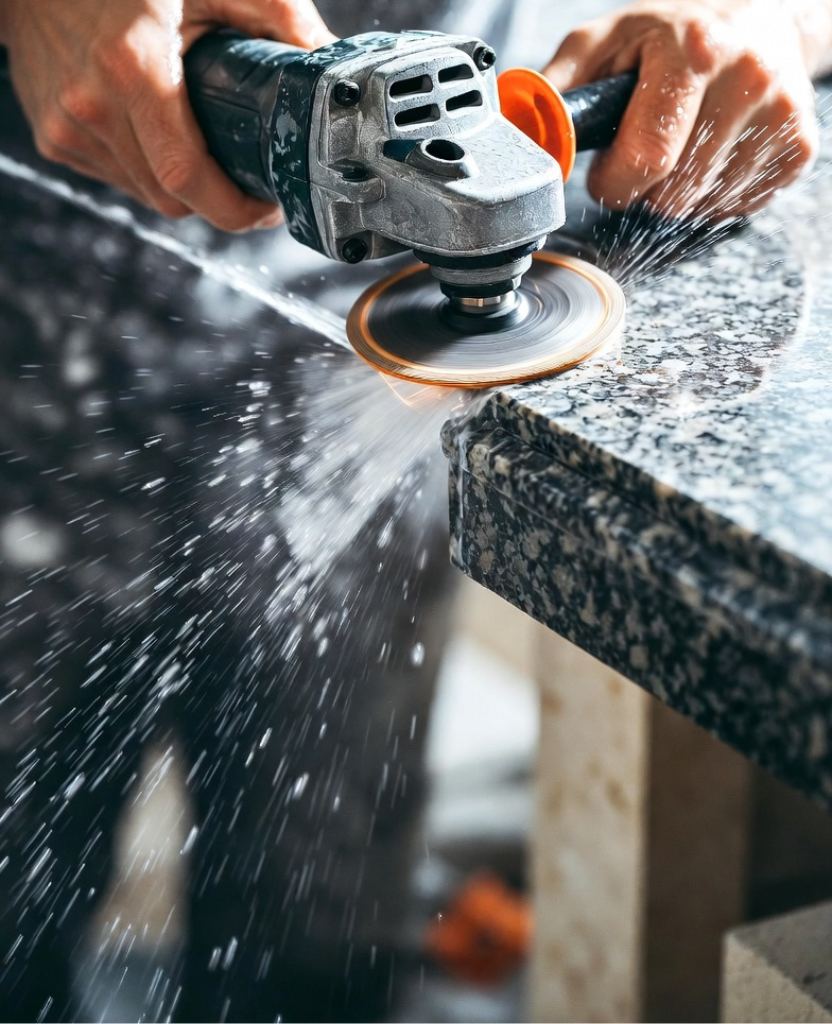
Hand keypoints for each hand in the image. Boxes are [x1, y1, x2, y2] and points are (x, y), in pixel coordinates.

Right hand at [0, 0, 334, 229]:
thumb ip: (279, 17)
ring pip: (144, 193)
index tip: (265, 209)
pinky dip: (145, 167)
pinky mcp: (51, 134)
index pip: (188, 180)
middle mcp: (90, 105)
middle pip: (170, 199)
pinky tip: (157, 131)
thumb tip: (328, 72)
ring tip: (203, 145)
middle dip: (216, 201)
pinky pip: (117, 176)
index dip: (235, 210)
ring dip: (180, 185)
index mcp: (131, 67)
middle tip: (249, 182)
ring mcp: (64, 124)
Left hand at [543, 0, 825, 219]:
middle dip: (642, 189)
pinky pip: (735, 208)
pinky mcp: (798, 147)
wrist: (759, 21)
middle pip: (671, 194)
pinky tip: (712, 154)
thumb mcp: (605, 43)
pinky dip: (712, 195)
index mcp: (692, 52)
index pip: (645, 160)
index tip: (608, 169)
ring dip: (676, 194)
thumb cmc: (671, 36)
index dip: (613, 182)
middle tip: (645, 150)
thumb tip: (517, 134)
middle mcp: (746, 79)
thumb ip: (557, 91)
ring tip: (681, 145)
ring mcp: (779, 115)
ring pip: (700, 208)